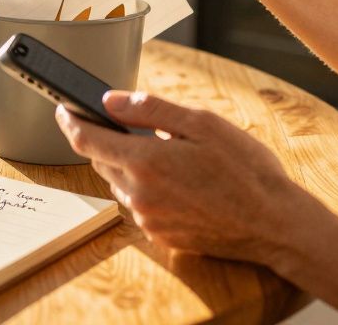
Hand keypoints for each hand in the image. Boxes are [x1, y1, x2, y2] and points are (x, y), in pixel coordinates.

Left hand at [55, 90, 328, 265]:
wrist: (274, 223)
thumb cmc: (245, 170)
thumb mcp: (202, 124)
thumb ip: (149, 109)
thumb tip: (109, 100)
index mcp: (145, 162)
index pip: (87, 140)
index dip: (70, 121)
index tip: (63, 108)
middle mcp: (139, 194)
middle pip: (102, 161)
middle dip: (107, 140)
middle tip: (127, 124)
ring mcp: (149, 219)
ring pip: (121, 184)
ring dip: (129, 165)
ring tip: (164, 152)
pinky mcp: (161, 235)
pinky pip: (140, 205)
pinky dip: (147, 188)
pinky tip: (178, 180)